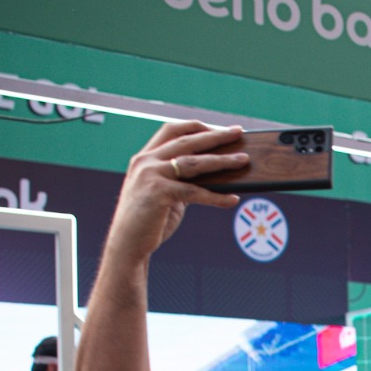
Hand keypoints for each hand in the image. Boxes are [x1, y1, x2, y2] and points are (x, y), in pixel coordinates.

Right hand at [105, 121, 247, 263]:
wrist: (127, 244)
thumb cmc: (148, 220)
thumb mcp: (165, 192)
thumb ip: (182, 179)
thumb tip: (216, 174)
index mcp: (145, 157)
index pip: (173, 130)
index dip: (198, 127)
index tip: (220, 129)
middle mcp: (146, 161)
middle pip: (188, 141)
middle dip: (216, 135)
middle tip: (238, 132)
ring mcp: (150, 175)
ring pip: (194, 163)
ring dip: (222, 161)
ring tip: (243, 160)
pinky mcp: (158, 193)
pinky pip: (195, 192)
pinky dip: (216, 197)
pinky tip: (232, 199)